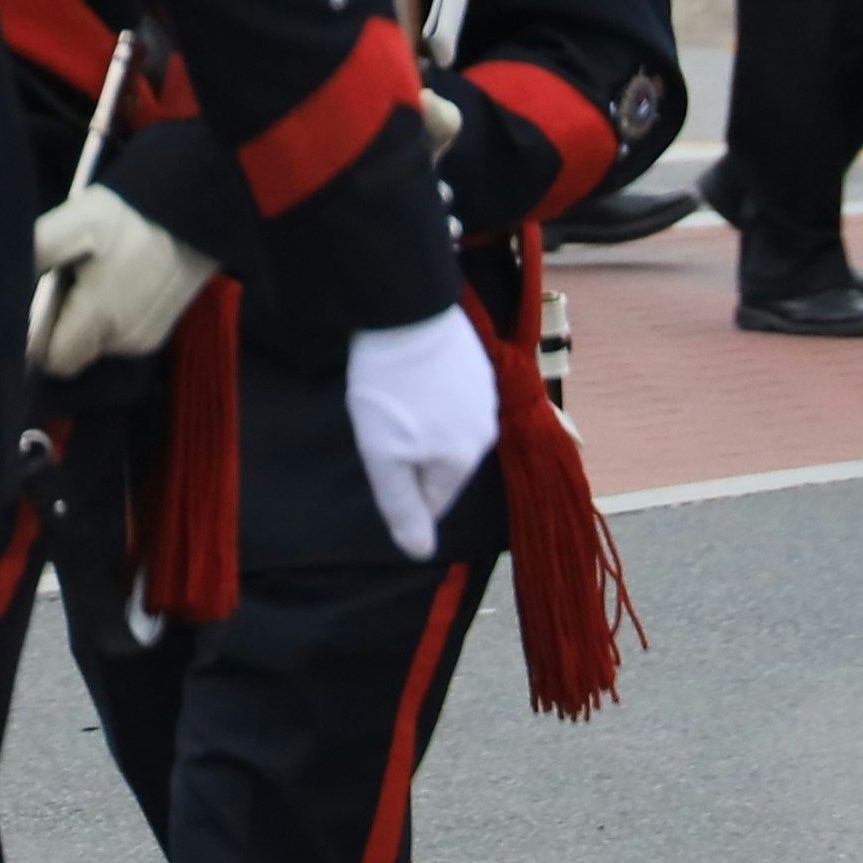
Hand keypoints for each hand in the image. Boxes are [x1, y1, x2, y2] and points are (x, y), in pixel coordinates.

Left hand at [30, 182, 217, 372]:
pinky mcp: (155, 337)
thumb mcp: (78, 220)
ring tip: (88, 283)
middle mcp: (121, 339)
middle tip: (60, 287)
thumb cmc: (128, 217)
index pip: (49, 358)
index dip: (33, 336)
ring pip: (91, 349)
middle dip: (56, 330)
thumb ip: (38, 250)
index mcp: (100, 314)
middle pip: (68, 357)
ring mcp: (141, 341)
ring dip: (81, 326)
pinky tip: (111, 289)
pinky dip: (105, 324)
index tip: (33, 305)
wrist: (190, 215)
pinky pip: (114, 343)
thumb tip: (3, 278)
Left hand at [341, 311, 500, 558]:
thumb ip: (402, 506)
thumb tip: (419, 553)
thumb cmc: (389, 388)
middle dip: (411, 455)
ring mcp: (484, 395)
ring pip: (446, 429)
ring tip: (392, 397)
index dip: (400, 488)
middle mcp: (484, 432)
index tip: (378, 456)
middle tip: (381, 424)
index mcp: (462, 461)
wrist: (405, 309)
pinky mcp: (475, 364)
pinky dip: (429, 395)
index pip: (432, 500)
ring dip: (421, 423)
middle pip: (441, 465)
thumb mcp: (383, 455)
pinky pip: (450, 397)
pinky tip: (408, 377)